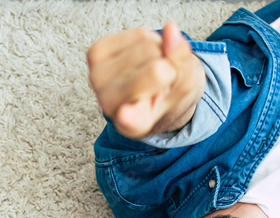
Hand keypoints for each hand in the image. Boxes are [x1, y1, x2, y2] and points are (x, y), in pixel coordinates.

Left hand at [87, 22, 205, 138]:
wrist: (143, 85)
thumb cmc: (165, 91)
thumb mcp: (184, 86)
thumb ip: (182, 62)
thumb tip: (170, 30)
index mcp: (133, 125)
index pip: (131, 120)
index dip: (129, 116)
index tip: (124, 116)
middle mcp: (111, 106)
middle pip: (158, 70)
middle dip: (168, 67)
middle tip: (161, 80)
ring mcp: (98, 80)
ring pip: (147, 47)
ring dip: (158, 50)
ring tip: (150, 68)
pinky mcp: (95, 53)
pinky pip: (137, 34)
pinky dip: (146, 38)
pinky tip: (140, 56)